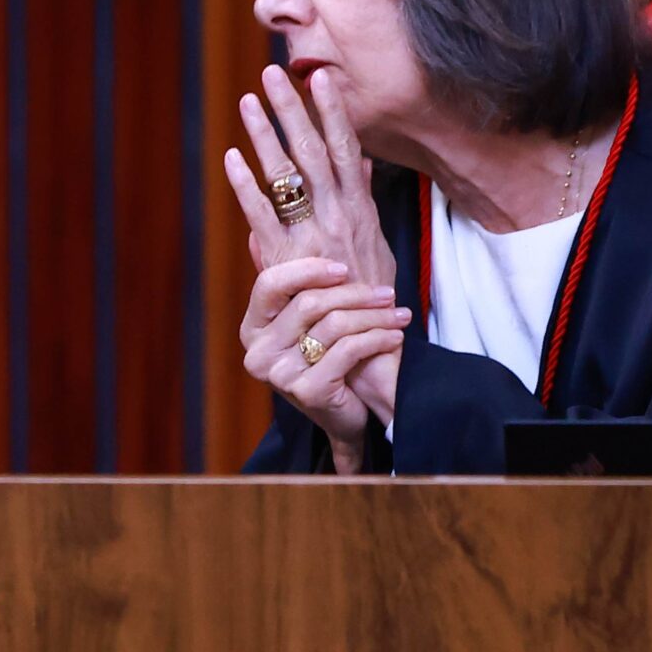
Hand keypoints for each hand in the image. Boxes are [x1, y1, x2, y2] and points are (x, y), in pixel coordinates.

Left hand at [228, 65, 394, 288]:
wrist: (370, 343)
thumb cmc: (372, 294)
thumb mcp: (377, 240)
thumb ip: (362, 196)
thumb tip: (359, 157)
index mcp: (359, 207)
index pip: (345, 147)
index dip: (332, 111)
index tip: (318, 78)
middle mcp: (339, 214)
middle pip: (314, 150)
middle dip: (293, 109)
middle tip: (272, 74)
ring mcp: (314, 235)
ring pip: (288, 174)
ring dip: (266, 135)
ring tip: (248, 102)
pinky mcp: (290, 259)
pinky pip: (263, 215)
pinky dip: (245, 186)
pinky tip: (230, 159)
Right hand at [236, 256, 409, 449]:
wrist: (345, 417)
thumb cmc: (329, 359)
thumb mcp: (307, 320)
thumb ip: (287, 282)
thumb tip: (255, 234)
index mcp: (253, 328)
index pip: (270, 284)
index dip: (308, 270)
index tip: (344, 268)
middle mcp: (258, 352)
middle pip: (309, 303)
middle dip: (356, 294)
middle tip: (387, 292)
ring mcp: (279, 375)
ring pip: (334, 325)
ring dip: (374, 316)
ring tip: (398, 314)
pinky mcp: (307, 392)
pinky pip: (348, 351)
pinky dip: (377, 339)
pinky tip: (394, 336)